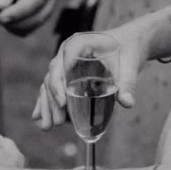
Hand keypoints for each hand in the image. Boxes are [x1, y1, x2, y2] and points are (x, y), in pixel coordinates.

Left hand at [0, 0, 58, 35]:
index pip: (35, 1)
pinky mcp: (40, 13)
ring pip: (31, 26)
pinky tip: (5, 13)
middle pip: (36, 18)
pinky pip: (28, 28)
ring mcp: (48, 6)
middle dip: (13, 19)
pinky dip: (14, 25)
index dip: (17, 12)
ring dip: (12, 24)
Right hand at [32, 20, 150, 129]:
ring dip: (47, 106)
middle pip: (52, 77)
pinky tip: (39, 119)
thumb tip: (127, 103)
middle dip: (52, 101)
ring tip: (48, 127)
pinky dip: (47, 103)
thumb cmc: (130, 49)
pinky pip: (53, 88)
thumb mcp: (130, 65)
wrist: (130, 42)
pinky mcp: (67, 73)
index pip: (61, 65)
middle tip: (57, 123)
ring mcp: (65, 63)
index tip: (63, 104)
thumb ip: (128, 84)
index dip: (58, 85)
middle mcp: (67, 52)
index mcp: (78, 44)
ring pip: (49, 84)